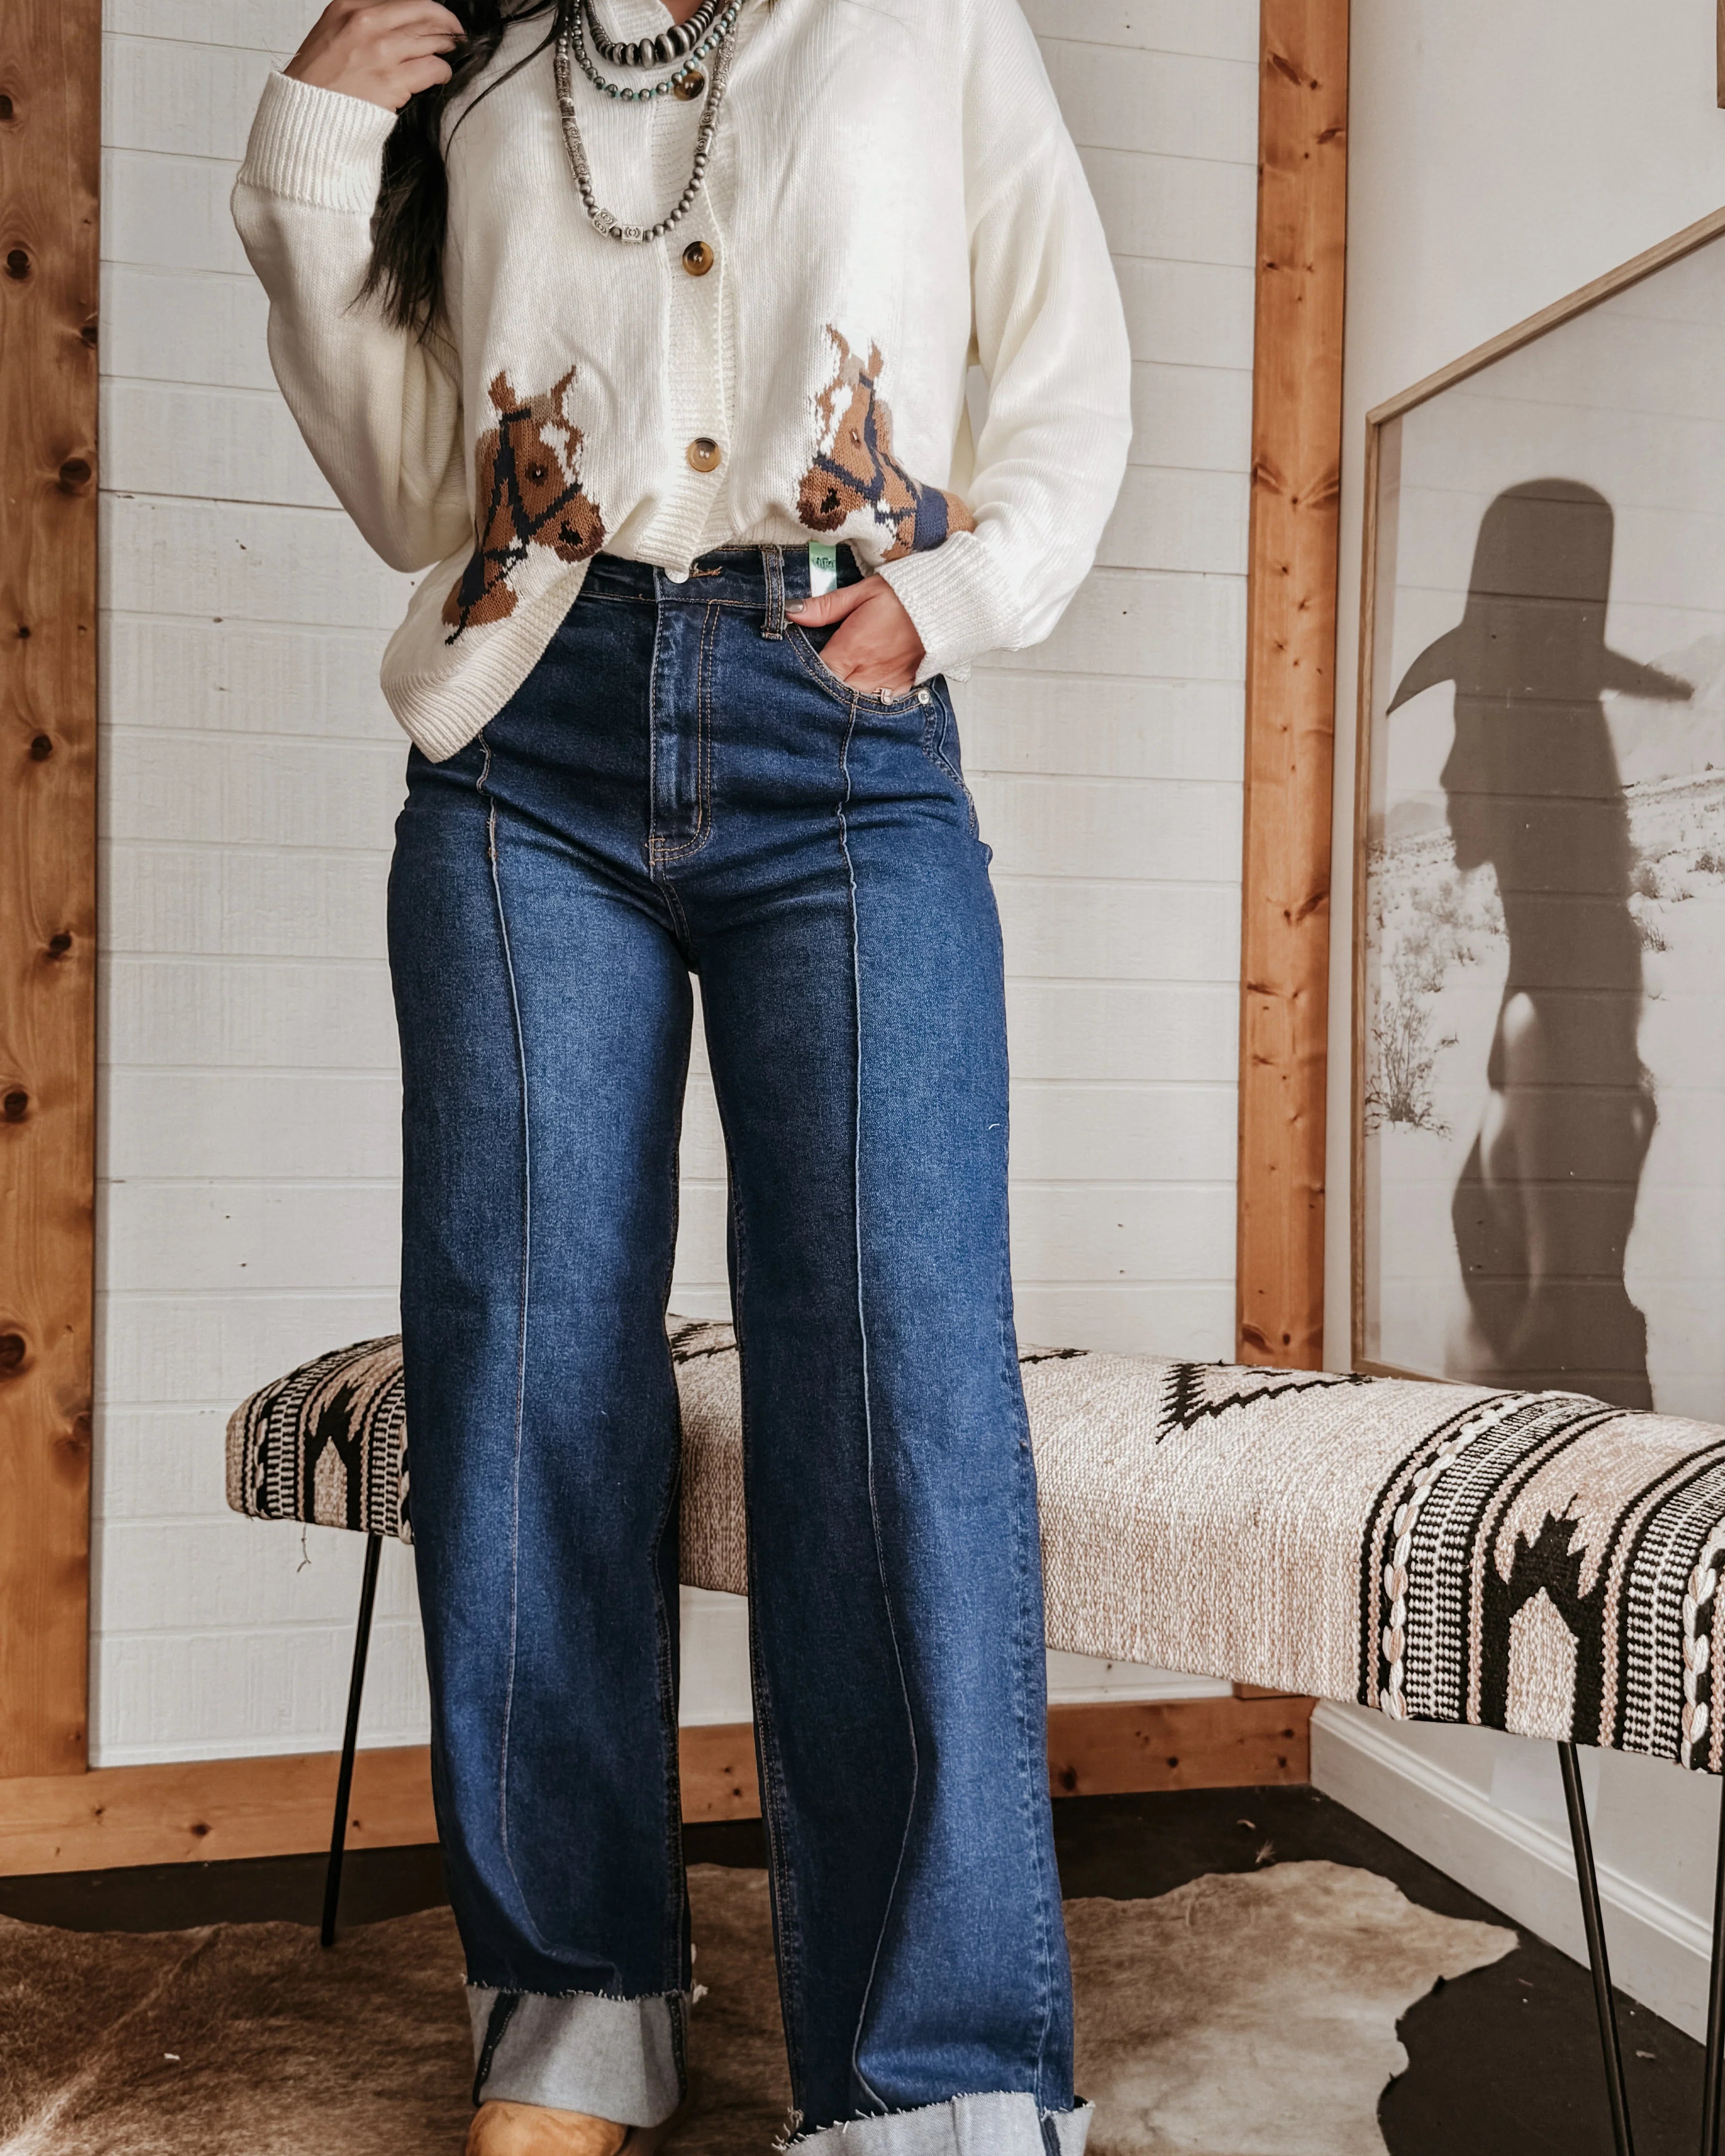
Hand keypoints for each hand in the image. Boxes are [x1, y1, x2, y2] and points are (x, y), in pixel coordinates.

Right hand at [285, 0, 464, 109]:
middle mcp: (367, 22)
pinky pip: (433, 68)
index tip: (434, 16)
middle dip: (445, 22)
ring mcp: (381, 51)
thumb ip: (362, 20)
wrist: (307, 114)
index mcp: (349, 6)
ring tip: (450, 51)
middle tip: (455, 31)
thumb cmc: (318, 80)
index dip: (426, 9)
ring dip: (447, 46)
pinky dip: (442, 71)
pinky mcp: (393, 81)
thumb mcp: (333, 31)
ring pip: (432, 39)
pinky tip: (441, 74)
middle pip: (423, 12)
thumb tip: (395, 20)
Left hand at [787, 577, 924, 697]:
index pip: (817, 673)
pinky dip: (867, 700)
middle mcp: (867, 673)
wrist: (947, 605)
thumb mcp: (862, 593)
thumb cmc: (903, 596)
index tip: (795, 669)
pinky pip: (878, 703)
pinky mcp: (902, 688)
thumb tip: (792, 611)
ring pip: (854, 704)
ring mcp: (886, 685)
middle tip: (811, 683)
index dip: (804, 672)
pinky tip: (861, 691)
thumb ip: (825, 607)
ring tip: (836, 688)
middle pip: (832, 694)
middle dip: (822, 689)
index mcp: (852, 650)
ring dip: (843, 698)